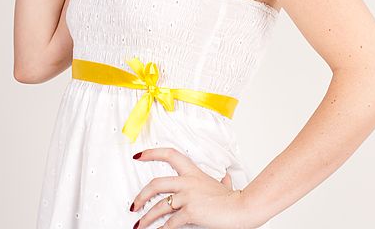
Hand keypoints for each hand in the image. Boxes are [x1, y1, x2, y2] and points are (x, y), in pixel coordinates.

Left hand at [130, 147, 250, 228]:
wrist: (240, 208)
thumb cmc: (232, 199)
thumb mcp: (225, 185)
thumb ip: (222, 181)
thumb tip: (226, 178)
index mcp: (193, 172)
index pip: (170, 154)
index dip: (152, 153)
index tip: (139, 156)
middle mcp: (187, 182)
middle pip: (156, 184)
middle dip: (141, 196)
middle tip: (134, 205)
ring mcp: (187, 196)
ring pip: (159, 206)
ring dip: (146, 218)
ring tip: (140, 226)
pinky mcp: (189, 211)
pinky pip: (170, 223)